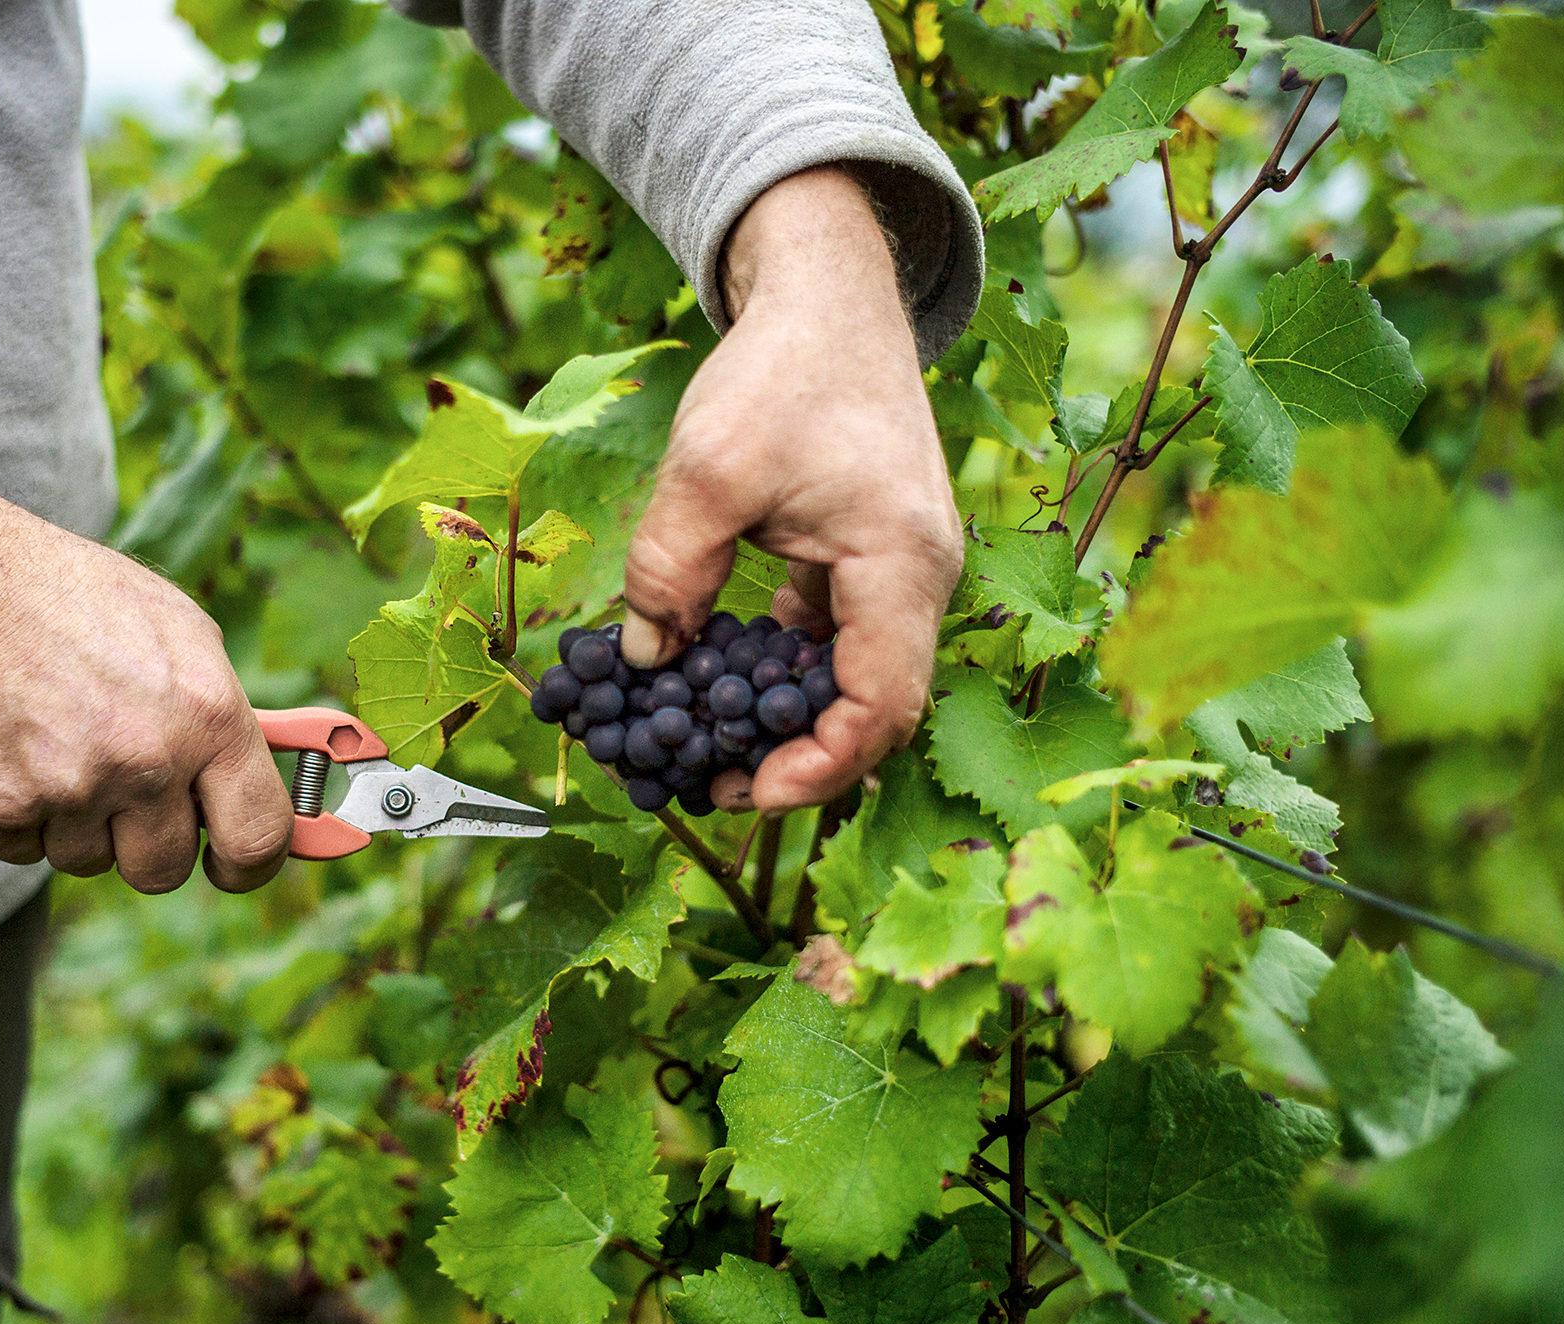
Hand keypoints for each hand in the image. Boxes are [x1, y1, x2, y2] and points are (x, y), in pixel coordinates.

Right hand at [0, 480, 292, 892]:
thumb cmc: (84, 603)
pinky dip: (22, 815)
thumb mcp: (187, 636)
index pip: (259, 837)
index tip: (235, 864)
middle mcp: (147, 762)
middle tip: (129, 792)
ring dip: (80, 824)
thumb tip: (284, 779)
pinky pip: (24, 851)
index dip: (252, 864)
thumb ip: (232, 717)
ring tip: (62, 744)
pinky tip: (18, 751)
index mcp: (210, 717)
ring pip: (89, 862)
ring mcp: (71, 791)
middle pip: (165, 869)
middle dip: (151, 844)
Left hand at [619, 166, 963, 812]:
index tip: (741, 791)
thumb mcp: (705, 470)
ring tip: (708, 740)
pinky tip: (722, 670)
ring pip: (858, 677)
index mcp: (901, 566)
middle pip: (876, 708)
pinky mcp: (874, 556)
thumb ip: (667, 572)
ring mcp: (902, 569)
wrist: (828, 292)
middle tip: (712, 781)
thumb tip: (642, 662)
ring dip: (788, 715)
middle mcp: (921, 579)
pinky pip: (841, 637)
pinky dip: (786, 665)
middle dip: (798, 757)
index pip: (881, 709)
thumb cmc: (782, 369)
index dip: (816, 769)